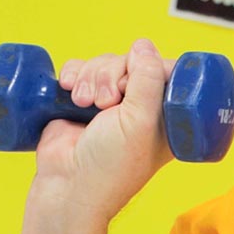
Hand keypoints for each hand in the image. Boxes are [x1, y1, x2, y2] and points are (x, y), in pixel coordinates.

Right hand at [31, 38, 176, 223]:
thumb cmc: (111, 164)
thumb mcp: (141, 121)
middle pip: (131, 61)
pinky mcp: (80, 101)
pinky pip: (78, 69)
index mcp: (166, 114)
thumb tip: (143, 45)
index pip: (166, 70)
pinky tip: (68, 90)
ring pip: (103, 63)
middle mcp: (139, 107)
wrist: (66, 187)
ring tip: (83, 103)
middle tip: (106, 103)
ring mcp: (109, 103)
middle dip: (113, 74)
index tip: (133, 86)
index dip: (149, 67)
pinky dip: (72, 73)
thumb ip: (148, 79)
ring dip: (90, 76)